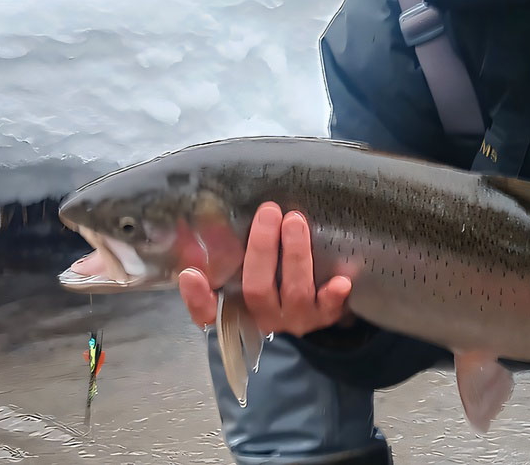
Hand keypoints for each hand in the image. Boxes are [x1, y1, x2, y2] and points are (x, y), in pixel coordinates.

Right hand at [178, 202, 352, 335]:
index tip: (191, 274)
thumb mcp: (240, 288)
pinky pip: (330, 309)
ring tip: (295, 221)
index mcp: (238, 312)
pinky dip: (334, 296)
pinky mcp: (325, 316)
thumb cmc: (271, 291)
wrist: (312, 316)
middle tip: (269, 212)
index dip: (198, 297)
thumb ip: (215, 274)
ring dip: (296, 255)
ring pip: (295, 291)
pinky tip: (341, 281)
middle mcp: (266, 317)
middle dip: (262, 248)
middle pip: (258, 288)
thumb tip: (188, 270)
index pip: (209, 312)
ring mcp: (297, 318)